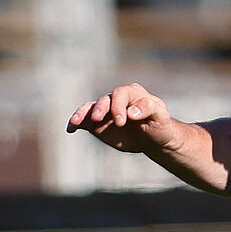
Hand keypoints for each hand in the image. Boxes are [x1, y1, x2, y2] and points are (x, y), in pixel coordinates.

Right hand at [66, 83, 182, 154]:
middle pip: (104, 100)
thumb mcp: (160, 116)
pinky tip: (70, 129)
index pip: (121, 94)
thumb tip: (132, 112)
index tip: (122, 121)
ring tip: (76, 122)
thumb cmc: (159, 124)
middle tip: (98, 119)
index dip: (119, 106)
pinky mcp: (97, 124)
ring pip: (91, 108)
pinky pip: (84, 120)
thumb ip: (148, 109)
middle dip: (100, 109)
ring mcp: (105, 111)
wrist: (153, 138)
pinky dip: (76, 123)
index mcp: (132, 93)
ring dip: (83, 114)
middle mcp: (116, 99)